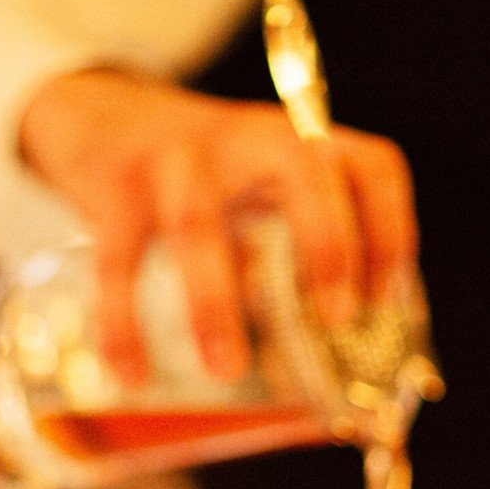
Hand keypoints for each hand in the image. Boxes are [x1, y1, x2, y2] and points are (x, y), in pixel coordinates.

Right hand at [19, 68, 416, 383]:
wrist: (98, 113)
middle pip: (302, 170)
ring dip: (213, 304)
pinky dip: (124, 325)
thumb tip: (333, 359)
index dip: (391, 230)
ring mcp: (176, 158)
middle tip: (335, 321)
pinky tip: (134, 376)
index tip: (380, 300)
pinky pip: (119, 263)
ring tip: (227, 370)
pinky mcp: (115, 187)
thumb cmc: (201, 176)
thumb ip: (294, 246)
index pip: (371, 165)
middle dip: (327, 246)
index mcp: (296, 143)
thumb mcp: (261, 187)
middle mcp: (245, 138)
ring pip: (197, 225)